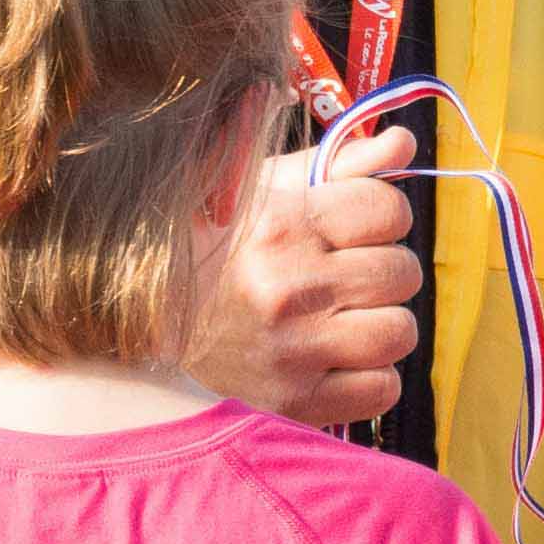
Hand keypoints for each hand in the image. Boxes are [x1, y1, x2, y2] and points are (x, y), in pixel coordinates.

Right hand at [181, 126, 422, 427]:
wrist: (139, 331)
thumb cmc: (211, 251)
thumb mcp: (263, 194)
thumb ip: (338, 165)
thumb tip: (403, 140)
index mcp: (279, 225)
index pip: (389, 210)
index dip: (378, 218)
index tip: (349, 230)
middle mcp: (287, 287)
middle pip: (402, 271)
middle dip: (377, 272)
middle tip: (337, 279)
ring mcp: (292, 351)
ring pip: (398, 331)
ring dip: (376, 326)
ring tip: (336, 321)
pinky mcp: (295, 403)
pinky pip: (383, 388)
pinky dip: (366, 377)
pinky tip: (329, 360)